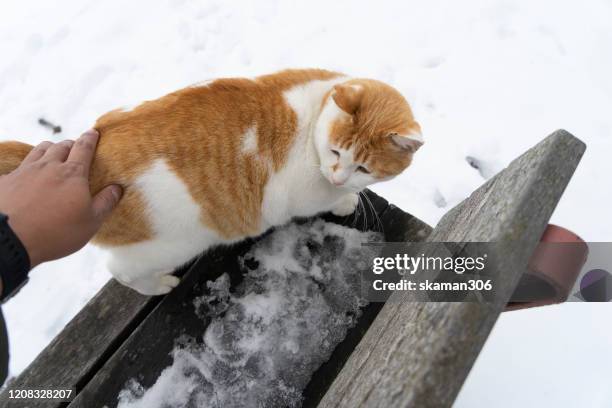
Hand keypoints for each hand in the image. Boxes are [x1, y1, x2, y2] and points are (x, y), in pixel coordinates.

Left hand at [0, 129, 121, 267]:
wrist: (11, 240)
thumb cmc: (56, 232)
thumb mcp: (90, 221)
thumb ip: (105, 202)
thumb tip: (117, 188)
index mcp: (73, 174)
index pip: (84, 148)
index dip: (90, 138)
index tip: (94, 132)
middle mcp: (48, 167)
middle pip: (61, 146)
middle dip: (70, 144)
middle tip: (75, 148)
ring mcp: (25, 172)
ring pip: (39, 150)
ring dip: (49, 149)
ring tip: (53, 155)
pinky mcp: (7, 181)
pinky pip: (19, 166)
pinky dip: (28, 166)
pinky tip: (28, 176)